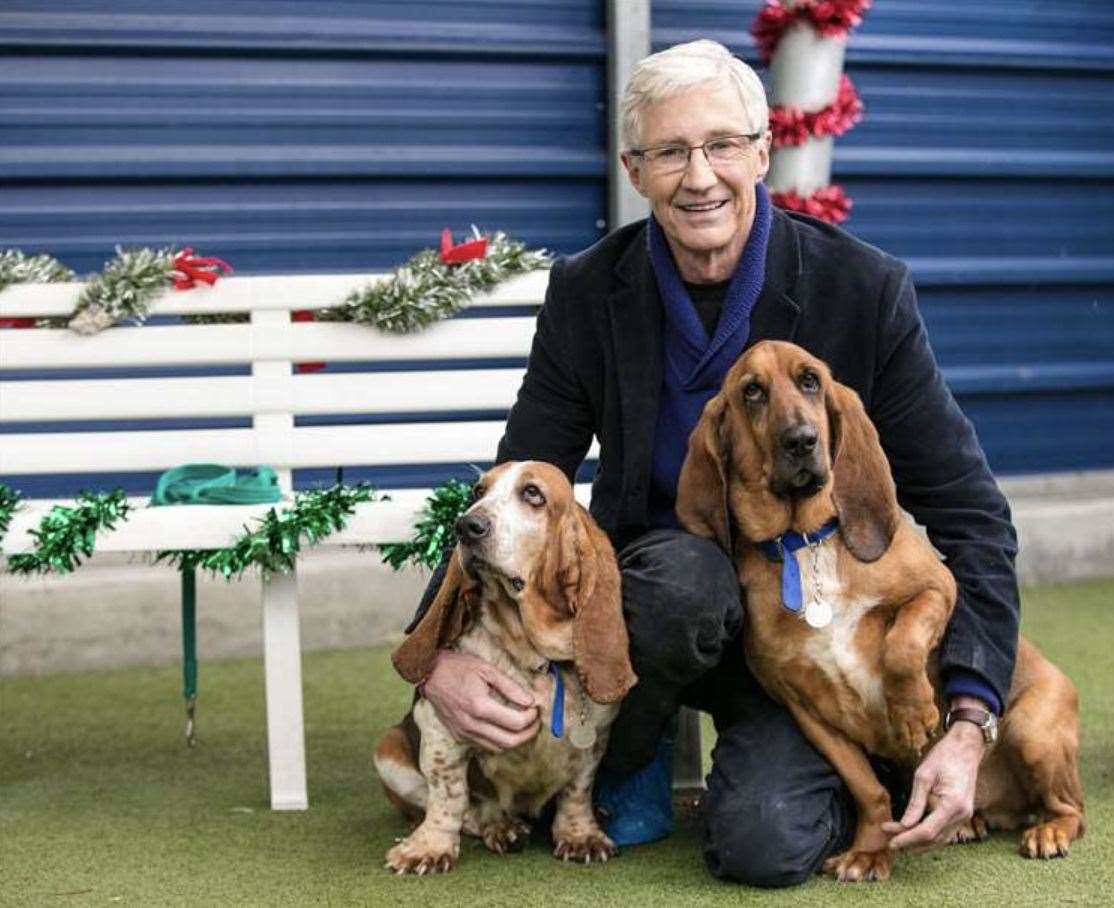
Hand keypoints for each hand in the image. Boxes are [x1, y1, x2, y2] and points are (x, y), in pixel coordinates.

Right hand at [421, 650, 539, 752]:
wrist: (428, 673)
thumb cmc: (458, 667)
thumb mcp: (487, 669)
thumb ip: (510, 687)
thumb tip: (530, 701)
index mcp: (479, 706)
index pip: (516, 723)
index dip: (531, 718)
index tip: (535, 708)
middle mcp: (471, 725)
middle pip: (510, 742)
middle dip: (528, 734)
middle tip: (535, 722)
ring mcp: (463, 733)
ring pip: (498, 748)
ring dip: (515, 739)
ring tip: (523, 725)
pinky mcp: (458, 736)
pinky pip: (484, 745)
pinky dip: (498, 739)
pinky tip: (502, 726)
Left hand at [882, 702, 986, 850]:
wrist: (966, 747)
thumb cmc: (943, 756)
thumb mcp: (923, 776)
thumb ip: (915, 803)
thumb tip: (905, 824)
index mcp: (953, 805)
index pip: (927, 831)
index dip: (907, 839)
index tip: (890, 841)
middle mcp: (962, 815)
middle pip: (934, 839)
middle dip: (911, 843)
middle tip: (889, 841)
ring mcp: (965, 816)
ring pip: (941, 839)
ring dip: (920, 842)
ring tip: (898, 840)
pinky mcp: (963, 813)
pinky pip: (946, 831)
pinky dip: (930, 835)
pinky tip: (915, 833)